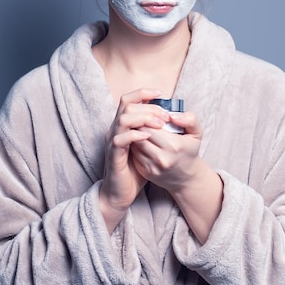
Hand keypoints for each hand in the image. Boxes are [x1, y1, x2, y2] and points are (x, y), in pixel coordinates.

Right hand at [99, 88, 169, 231]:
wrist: (121, 192)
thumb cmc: (136, 169)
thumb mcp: (149, 147)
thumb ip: (156, 132)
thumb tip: (172, 117)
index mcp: (124, 125)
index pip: (129, 100)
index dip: (143, 93)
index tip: (161, 94)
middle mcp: (115, 129)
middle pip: (127, 104)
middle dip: (149, 107)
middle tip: (165, 116)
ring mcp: (113, 141)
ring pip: (123, 118)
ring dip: (144, 118)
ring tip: (160, 125)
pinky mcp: (113, 154)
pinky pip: (120, 139)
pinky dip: (135, 135)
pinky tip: (148, 136)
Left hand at [130, 110, 202, 191]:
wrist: (186, 177)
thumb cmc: (189, 151)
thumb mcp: (196, 133)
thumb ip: (189, 120)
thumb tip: (172, 116)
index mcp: (174, 145)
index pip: (150, 126)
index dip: (148, 118)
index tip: (151, 116)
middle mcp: (162, 158)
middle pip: (140, 134)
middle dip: (140, 125)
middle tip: (142, 121)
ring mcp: (153, 166)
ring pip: (135, 144)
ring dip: (135, 135)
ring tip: (141, 130)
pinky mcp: (146, 172)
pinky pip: (134, 154)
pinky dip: (135, 146)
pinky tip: (141, 142)